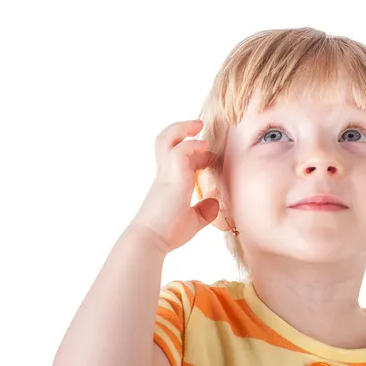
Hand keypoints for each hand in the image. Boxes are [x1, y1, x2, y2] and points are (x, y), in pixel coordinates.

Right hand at [131, 119, 218, 252]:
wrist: (151, 239)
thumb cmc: (168, 232)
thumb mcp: (192, 220)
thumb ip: (203, 210)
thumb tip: (214, 203)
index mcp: (168, 183)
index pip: (178, 158)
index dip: (195, 153)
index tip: (210, 156)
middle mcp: (164, 174)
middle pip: (164, 140)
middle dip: (181, 129)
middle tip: (199, 125)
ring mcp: (166, 173)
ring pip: (167, 139)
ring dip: (183, 129)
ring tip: (199, 126)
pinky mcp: (171, 176)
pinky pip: (180, 150)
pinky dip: (192, 146)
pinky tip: (204, 148)